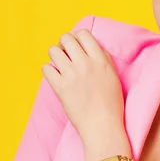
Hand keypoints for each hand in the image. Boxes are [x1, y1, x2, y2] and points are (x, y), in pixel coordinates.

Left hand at [41, 29, 124, 143]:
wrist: (103, 127)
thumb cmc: (111, 105)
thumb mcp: (114, 77)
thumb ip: (104, 60)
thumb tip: (93, 49)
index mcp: (100, 60)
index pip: (83, 34)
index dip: (77, 37)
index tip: (76, 47)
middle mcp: (85, 64)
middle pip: (66, 38)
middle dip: (63, 44)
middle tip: (65, 55)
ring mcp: (71, 75)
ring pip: (53, 51)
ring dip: (54, 56)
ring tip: (59, 66)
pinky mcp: (60, 88)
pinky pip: (46, 68)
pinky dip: (48, 71)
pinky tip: (55, 78)